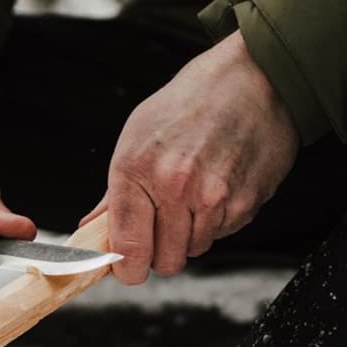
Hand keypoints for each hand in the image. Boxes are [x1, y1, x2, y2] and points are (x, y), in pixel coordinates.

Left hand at [81, 31, 299, 284]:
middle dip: (160, 252)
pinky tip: (218, 187)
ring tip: (194, 196)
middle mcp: (174, 187)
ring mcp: (213, 197)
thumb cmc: (190, 104)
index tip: (128, 267)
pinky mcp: (246, 203)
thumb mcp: (138, 136)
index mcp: (137, 170)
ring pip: (194, 251)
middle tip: (163, 227)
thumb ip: (115, 193)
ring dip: (191, 235)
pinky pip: (223, 235)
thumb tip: (93, 230)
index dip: (127, 267)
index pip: (128, 247)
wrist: (253, 79)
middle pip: (164, 261)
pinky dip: (218, 222)